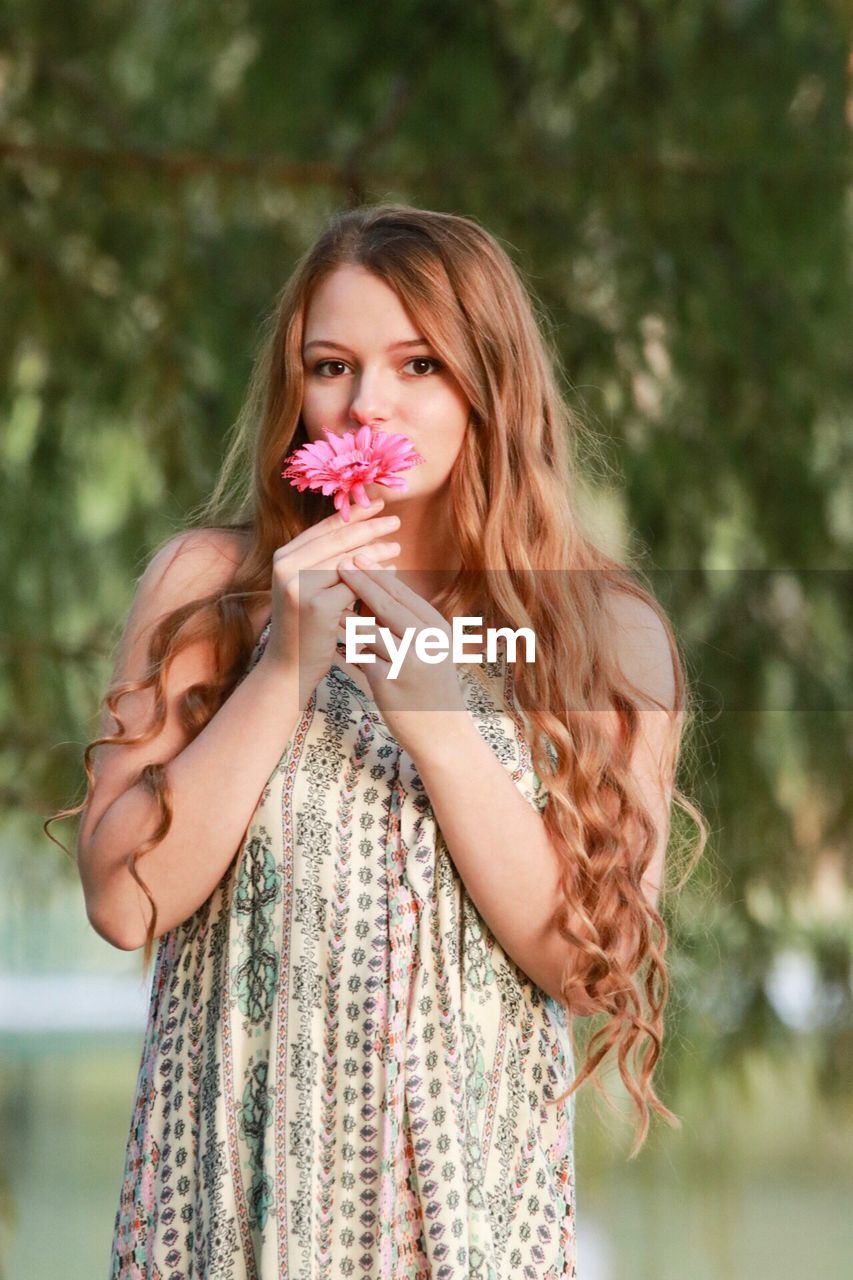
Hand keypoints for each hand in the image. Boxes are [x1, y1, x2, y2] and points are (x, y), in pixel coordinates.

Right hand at [263, 498, 400, 689]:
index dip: (351, 515)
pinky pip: (356, 585)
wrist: (288, 668)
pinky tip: (393, 572)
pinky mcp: (317, 606)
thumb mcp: (306, 588)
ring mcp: (299, 585)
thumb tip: (360, 532)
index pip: (323, 529)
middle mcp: (286, 567)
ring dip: (376, 550)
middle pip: (336, 539)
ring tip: (398, 545)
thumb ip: (323, 562)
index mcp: (283, 557)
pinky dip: (377, 577)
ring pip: (348, 560)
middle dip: (368, 526)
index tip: (377, 504)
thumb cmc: (303, 628)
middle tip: (395, 519)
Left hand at [336, 555, 467, 752]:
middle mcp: (426, 641)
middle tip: (338, 563)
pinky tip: (331, 643)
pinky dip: (345, 648)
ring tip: (326, 602)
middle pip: (387, 604)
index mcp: (437, 628)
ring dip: (347, 615)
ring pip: (369, 628)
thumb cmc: (431, 686)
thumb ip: (409, 622)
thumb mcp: (430, 649)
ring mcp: (408, 661)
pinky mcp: (389, 681)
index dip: (377, 574)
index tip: (356, 555)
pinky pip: (359, 656)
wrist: (442, 731)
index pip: (403, 593)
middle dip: (360, 581)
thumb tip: (377, 591)